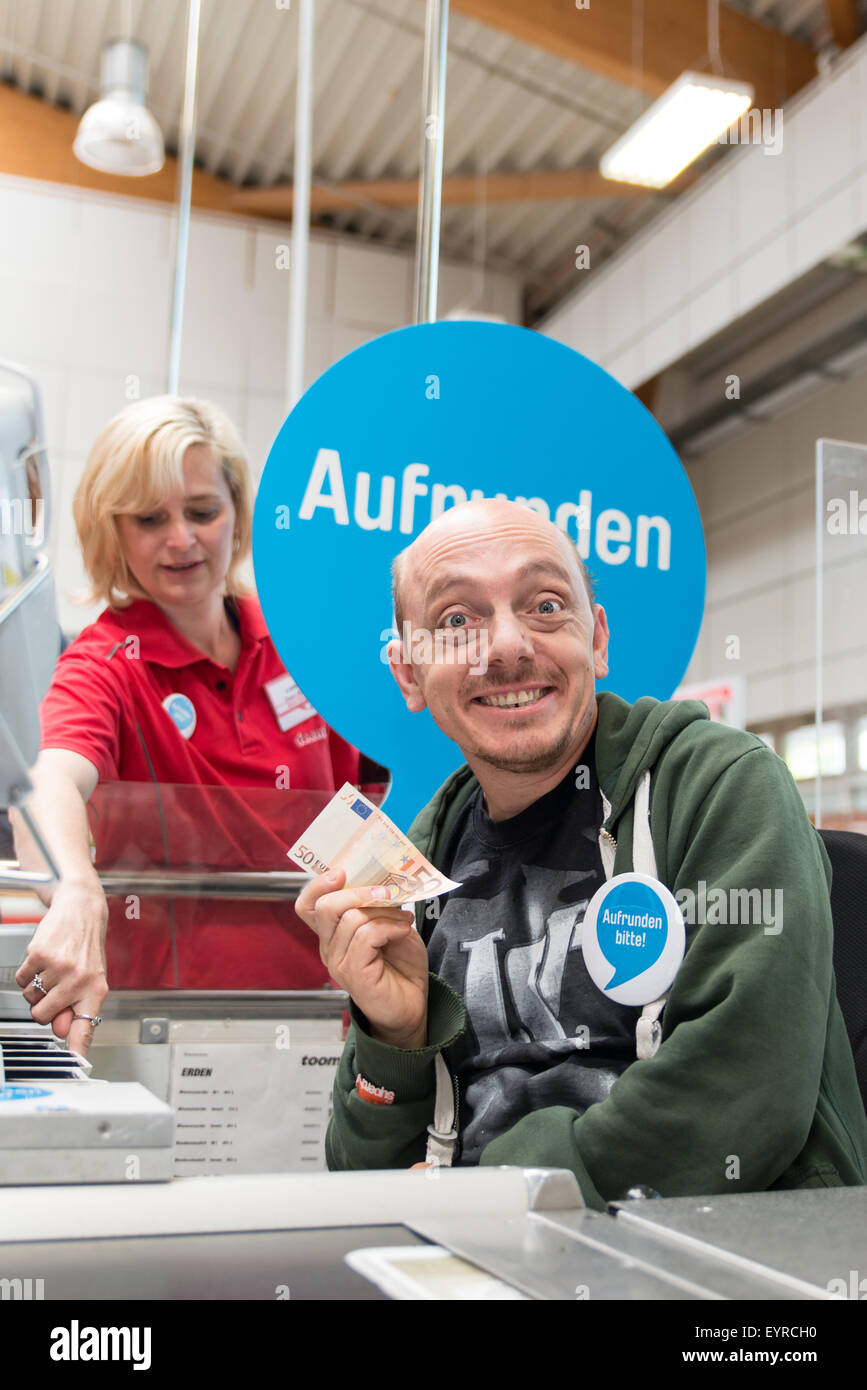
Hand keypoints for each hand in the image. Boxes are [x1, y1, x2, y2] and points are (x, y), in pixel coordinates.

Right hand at [15, 878, 108, 1057]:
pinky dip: (26, 973)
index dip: (78, 1049)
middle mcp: (79, 980)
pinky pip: (20, 980)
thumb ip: (77, 1006)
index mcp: (96, 990)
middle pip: (42, 1017)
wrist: (81, 910)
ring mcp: (58, 968)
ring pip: (29, 998)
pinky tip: (43, 959)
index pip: (86, 1027)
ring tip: (52, 969)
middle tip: (54, 987)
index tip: (77, 1066)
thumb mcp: (91, 978)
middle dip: (42, 1006)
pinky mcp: (39, 955)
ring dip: (35, 987)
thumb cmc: (86, 947)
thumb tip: (61, 1030)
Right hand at [295, 868, 428, 1047]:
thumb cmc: (401, 966)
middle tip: (387, 892)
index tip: (341, 871)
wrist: (414, 1005)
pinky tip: (403, 932)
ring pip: (351, 919)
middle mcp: (330, 948)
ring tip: (405, 921)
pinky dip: (389, 927)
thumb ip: (377, 907)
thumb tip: (380, 882)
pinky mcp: (354, 974)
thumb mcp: (390, 926)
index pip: (308, 906)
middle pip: (325, 907)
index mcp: (333, 934)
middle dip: (358, 892)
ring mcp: (339, 963)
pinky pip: (366, 936)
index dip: (318, 885)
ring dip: (385, 913)